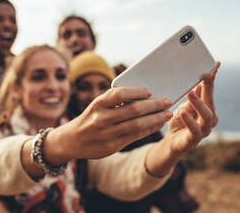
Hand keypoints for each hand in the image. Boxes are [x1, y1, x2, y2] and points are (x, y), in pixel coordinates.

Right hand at [45, 87, 172, 163]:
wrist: (71, 140)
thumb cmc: (89, 118)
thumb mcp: (96, 106)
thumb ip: (114, 101)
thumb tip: (143, 96)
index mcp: (97, 104)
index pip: (119, 94)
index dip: (136, 92)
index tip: (149, 91)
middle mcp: (101, 119)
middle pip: (133, 110)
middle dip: (153, 105)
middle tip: (167, 101)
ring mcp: (106, 134)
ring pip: (137, 125)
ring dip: (155, 118)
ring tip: (167, 113)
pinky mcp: (111, 147)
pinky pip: (134, 136)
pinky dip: (148, 129)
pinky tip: (157, 124)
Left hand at [167, 61, 219, 154]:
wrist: (171, 143)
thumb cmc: (180, 122)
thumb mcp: (184, 106)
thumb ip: (193, 97)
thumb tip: (199, 82)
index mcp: (208, 109)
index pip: (210, 92)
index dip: (212, 80)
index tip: (214, 66)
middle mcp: (209, 119)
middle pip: (210, 102)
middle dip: (208, 88)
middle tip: (203, 76)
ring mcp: (204, 130)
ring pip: (206, 116)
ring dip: (198, 103)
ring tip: (191, 93)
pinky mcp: (194, 139)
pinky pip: (194, 130)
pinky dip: (189, 120)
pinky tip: (183, 112)